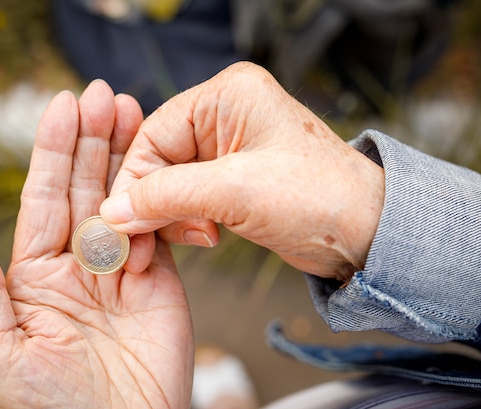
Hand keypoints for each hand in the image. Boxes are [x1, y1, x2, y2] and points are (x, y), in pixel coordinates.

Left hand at [0, 82, 193, 408]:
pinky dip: (160, 199)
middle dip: (94, 140)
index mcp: (34, 274)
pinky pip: (160, 230)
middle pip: (85, 188)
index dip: (53, 151)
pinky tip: (160, 165)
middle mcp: (77, 264)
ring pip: (124, 199)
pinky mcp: (160, 280)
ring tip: (136, 113)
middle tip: (105, 96)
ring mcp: (121, 269)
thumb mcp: (0, 357)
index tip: (63, 106)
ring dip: (129, 157)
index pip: (43, 198)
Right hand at [100, 62, 384, 280]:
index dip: (133, 180)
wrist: (367, 233)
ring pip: (171, 181)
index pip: (153, 134)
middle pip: (158, 159)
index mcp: (227, 96)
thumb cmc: (318, 197)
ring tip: (198, 235)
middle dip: (151, 202)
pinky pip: (190, 197)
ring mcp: (229, 148)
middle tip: (141, 241)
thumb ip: (166, 197)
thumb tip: (113, 212)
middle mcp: (225, 116)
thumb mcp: (234, 192)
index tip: (118, 220)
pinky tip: (206, 235)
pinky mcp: (233, 179)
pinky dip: (186, 220)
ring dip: (170, 214)